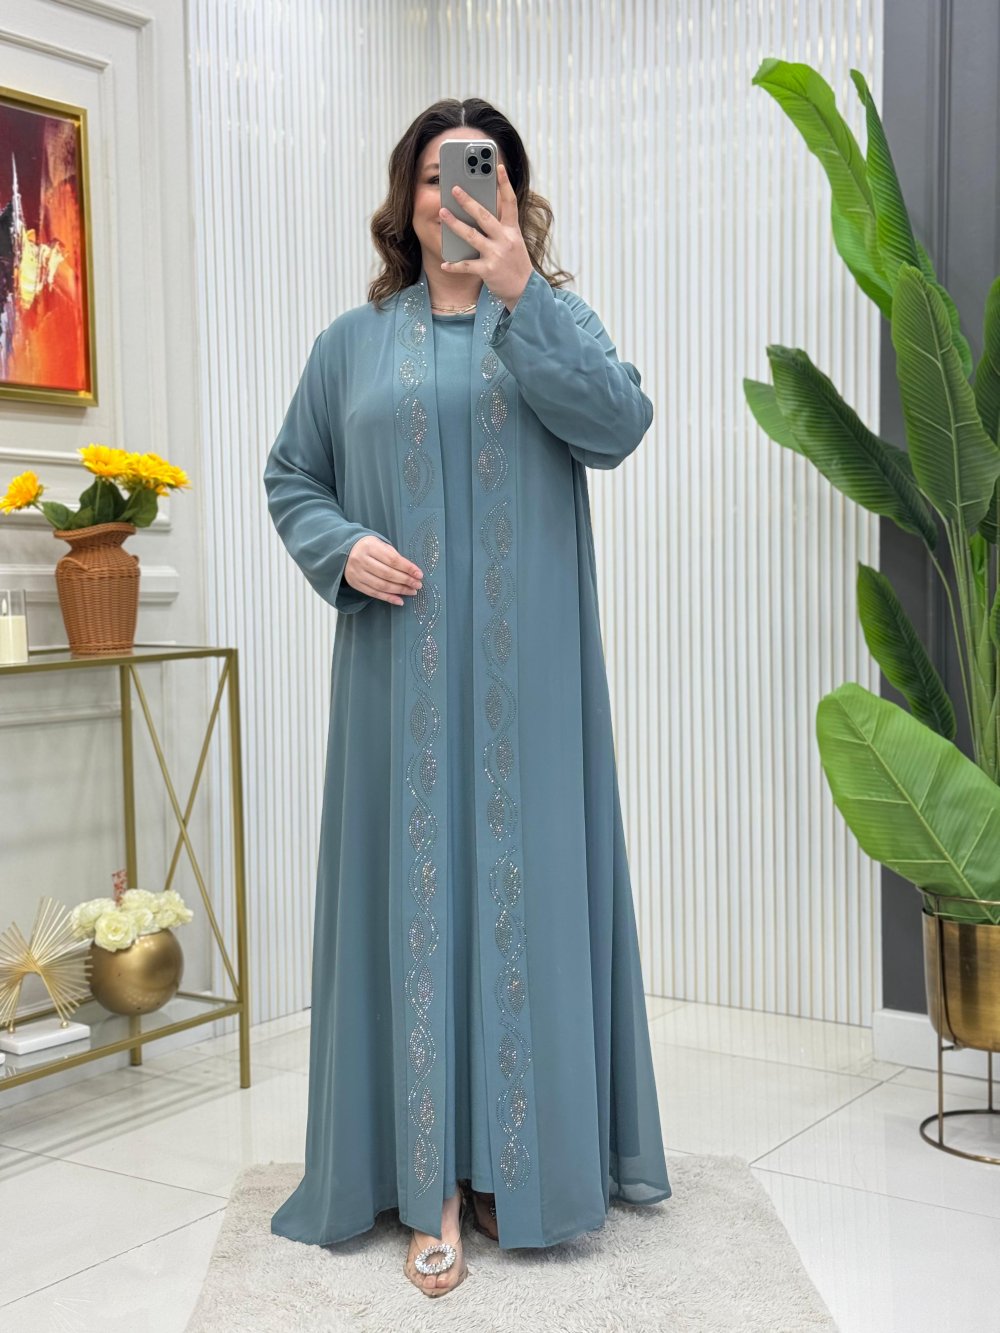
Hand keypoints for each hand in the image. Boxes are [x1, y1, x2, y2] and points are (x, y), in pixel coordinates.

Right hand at [345, 535, 422, 606]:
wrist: (345, 552)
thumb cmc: (369, 548)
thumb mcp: (380, 545)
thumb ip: (393, 556)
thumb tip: (411, 571)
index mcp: (370, 547)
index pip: (392, 559)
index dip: (407, 568)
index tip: (419, 574)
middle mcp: (361, 560)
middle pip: (387, 574)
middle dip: (405, 580)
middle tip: (418, 585)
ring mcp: (357, 573)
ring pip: (381, 585)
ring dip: (399, 590)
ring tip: (411, 591)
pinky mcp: (355, 584)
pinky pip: (374, 593)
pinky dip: (388, 598)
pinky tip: (399, 600)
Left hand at [439, 162, 532, 311]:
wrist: (525, 291)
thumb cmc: (515, 263)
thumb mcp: (514, 242)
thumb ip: (501, 227)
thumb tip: (481, 210)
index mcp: (512, 230)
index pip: (510, 202)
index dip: (504, 183)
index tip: (498, 166)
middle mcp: (505, 240)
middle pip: (485, 216)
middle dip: (468, 201)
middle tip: (454, 188)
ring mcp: (497, 255)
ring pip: (472, 236)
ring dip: (455, 224)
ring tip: (442, 212)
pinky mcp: (489, 271)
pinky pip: (467, 265)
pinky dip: (455, 265)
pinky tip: (445, 263)